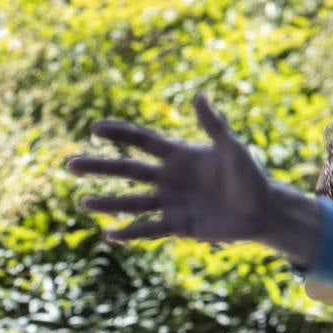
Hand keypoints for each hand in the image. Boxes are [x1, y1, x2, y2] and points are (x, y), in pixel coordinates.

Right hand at [67, 95, 319, 263]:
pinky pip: (148, 230)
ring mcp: (170, 203)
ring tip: (84, 202)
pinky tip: (110, 236)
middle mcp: (167, 178)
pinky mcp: (177, 225)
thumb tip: (200, 96)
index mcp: (178, 155)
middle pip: (127, 171)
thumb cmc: (250, 176)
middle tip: (71, 165)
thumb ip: (214, 126)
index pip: (142, 141)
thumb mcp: (233, 149)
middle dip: (100, 167)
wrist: (261, 211)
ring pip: (132, 202)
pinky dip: (130, 233)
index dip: (118, 134)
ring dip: (108, 203)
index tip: (94, 129)